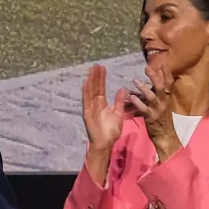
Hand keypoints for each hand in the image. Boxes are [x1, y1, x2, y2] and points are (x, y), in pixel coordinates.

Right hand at [80, 65, 124, 183]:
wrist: (105, 144)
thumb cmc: (111, 132)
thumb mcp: (118, 114)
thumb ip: (119, 102)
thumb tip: (122, 89)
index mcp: (102, 104)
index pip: (101, 88)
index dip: (101, 78)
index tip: (102, 67)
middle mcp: (95, 105)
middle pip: (95, 87)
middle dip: (95, 76)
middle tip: (96, 64)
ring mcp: (90, 109)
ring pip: (90, 92)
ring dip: (90, 81)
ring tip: (91, 70)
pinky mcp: (87, 114)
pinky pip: (86, 101)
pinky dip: (85, 92)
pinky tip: (85, 83)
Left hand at [131, 56, 178, 162]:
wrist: (165, 136)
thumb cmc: (163, 118)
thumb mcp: (164, 103)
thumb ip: (160, 91)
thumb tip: (157, 78)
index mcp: (167, 97)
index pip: (169, 83)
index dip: (166, 73)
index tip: (162, 64)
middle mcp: (164, 102)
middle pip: (161, 86)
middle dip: (154, 77)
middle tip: (147, 67)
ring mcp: (158, 109)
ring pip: (152, 96)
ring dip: (143, 88)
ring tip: (135, 80)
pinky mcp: (151, 117)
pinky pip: (144, 109)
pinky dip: (137, 103)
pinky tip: (131, 97)